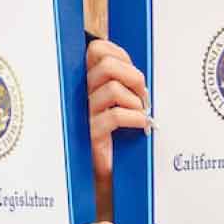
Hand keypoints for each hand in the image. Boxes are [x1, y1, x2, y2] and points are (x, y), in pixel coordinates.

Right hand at [86, 40, 150, 220]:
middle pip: (107, 64)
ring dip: (135, 101)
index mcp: (86, 80)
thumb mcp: (119, 103)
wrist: (105, 174)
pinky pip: (114, 116)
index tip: (132, 72)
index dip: (120, 54)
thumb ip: (124, 83)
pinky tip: (141, 125)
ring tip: (140, 113)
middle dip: (133, 76)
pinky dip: (135, 118)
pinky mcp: (91, 134)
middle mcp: (81, 93)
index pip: (97, 49)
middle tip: (142, 94)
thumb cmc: (116, 136)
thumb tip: (139, 75)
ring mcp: (84, 113)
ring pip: (114, 89)